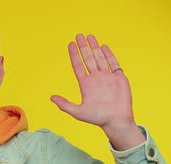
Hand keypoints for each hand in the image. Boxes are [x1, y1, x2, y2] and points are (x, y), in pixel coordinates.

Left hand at [51, 34, 144, 149]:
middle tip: (79, 35)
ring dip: (94, 47)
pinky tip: (103, 46)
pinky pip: (113, 63)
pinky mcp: (118, 77)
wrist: (116, 120)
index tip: (70, 44)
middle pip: (88, 59)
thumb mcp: (78, 112)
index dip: (74, 55)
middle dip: (83, 47)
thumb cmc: (98, 118)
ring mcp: (107, 77)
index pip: (78, 66)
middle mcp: (95, 79)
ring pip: (99, 58)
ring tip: (90, 37)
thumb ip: (65, 104)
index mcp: (85, 84)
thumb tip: (51, 98)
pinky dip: (108, 54)